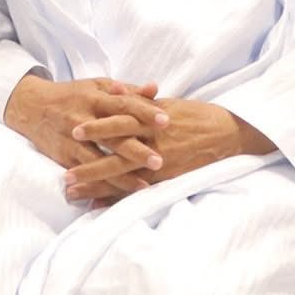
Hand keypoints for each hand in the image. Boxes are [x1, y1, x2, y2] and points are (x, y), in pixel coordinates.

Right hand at [3, 74, 167, 202]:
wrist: (30, 106)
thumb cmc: (71, 96)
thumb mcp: (96, 87)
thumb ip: (126, 91)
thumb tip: (154, 89)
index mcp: (93, 98)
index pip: (123, 104)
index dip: (144, 111)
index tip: (166, 121)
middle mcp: (82, 118)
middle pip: (112, 135)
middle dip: (135, 149)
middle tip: (160, 161)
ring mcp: (70, 139)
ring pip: (97, 159)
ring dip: (120, 173)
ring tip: (143, 185)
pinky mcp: (63, 155)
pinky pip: (83, 171)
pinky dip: (99, 184)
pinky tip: (117, 192)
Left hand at [65, 97, 275, 203]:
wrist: (230, 132)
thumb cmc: (195, 115)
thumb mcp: (165, 104)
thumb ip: (138, 99)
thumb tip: (116, 88)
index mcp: (149, 119)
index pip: (117, 123)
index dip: (94, 130)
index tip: (71, 134)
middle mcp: (152, 141)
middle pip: (115, 154)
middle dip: (89, 166)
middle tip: (64, 175)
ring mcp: (161, 161)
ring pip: (123, 175)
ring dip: (97, 185)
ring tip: (73, 193)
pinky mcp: (169, 176)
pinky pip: (140, 189)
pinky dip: (119, 197)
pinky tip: (99, 206)